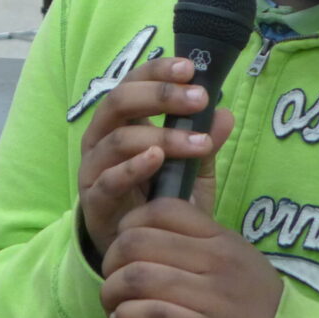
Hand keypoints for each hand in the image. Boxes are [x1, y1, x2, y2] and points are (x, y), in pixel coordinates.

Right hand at [77, 55, 231, 260]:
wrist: (137, 249)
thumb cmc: (159, 200)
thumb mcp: (190, 171)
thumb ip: (204, 145)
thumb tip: (225, 114)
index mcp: (121, 121)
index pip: (132, 83)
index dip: (157, 71)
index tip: (190, 68)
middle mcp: (101, 137)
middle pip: (119, 101)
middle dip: (160, 95)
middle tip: (198, 99)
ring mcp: (93, 167)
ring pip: (118, 139)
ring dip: (160, 136)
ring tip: (196, 142)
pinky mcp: (94, 200)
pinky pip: (109, 179)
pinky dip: (133, 167)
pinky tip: (158, 160)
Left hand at [101, 197, 283, 317]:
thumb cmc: (257, 307)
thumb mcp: (236, 260)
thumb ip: (198, 242)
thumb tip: (144, 233)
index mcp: (220, 239)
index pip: (162, 209)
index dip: (130, 222)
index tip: (123, 244)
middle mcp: (216, 262)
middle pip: (139, 242)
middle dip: (111, 260)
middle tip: (111, 278)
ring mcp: (212, 298)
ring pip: (139, 277)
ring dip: (113, 291)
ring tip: (113, 303)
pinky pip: (151, 314)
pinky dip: (126, 316)